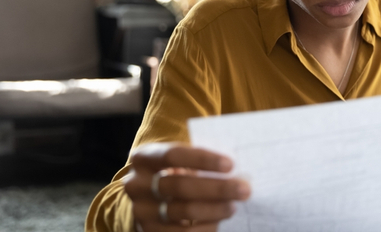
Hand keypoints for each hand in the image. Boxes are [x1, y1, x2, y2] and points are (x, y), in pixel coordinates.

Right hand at [123, 142, 250, 231]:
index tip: (230, 164)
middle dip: (216, 188)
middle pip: (180, 186)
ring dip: (214, 209)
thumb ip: (201, 160)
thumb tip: (239, 166)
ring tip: (233, 206)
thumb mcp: (181, 160)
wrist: (150, 198)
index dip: (202, 159)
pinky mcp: (148, 231)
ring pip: (182, 211)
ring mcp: (141, 210)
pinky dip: (204, 228)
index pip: (173, 155)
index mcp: (144, 158)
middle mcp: (136, 184)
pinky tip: (218, 222)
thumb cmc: (176, 172)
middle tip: (243, 189)